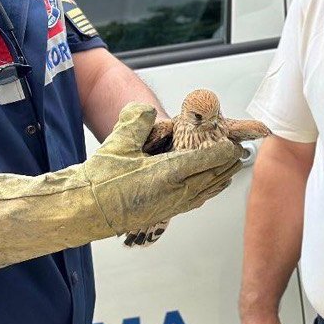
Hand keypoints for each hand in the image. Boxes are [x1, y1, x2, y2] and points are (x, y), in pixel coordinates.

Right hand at [88, 103, 242, 232]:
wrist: (84, 211)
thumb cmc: (99, 181)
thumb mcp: (118, 142)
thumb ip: (136, 121)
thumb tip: (148, 110)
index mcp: (167, 174)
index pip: (206, 160)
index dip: (223, 150)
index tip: (233, 143)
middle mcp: (174, 192)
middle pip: (213, 177)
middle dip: (227, 164)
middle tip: (239, 152)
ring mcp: (171, 206)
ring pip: (206, 191)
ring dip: (221, 178)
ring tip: (231, 169)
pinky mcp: (164, 213)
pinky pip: (195, 201)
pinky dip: (207, 191)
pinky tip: (209, 188)